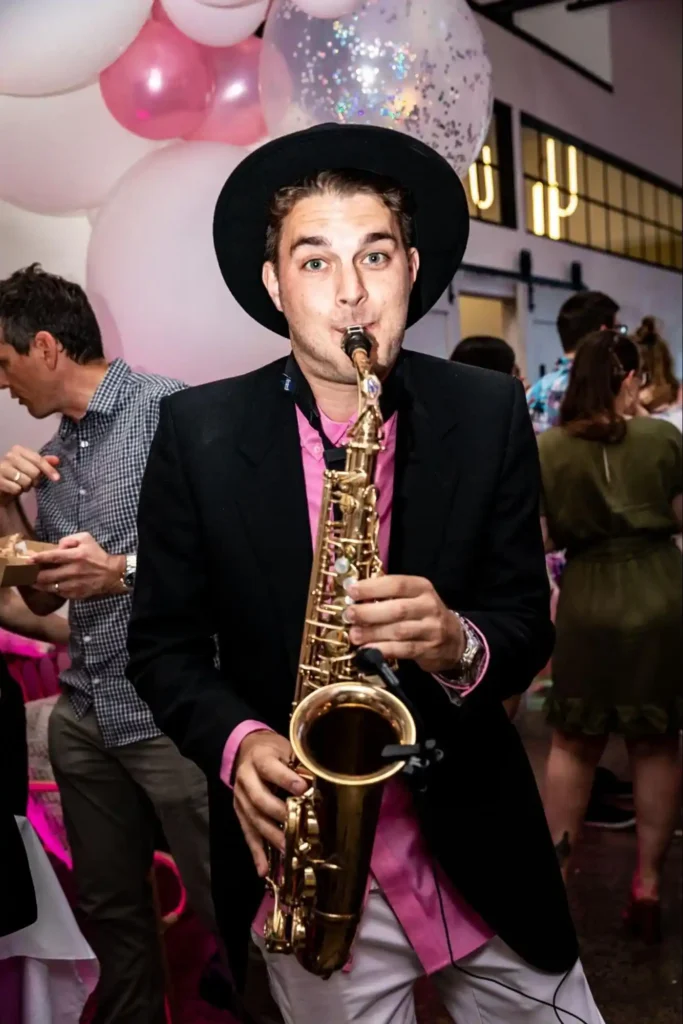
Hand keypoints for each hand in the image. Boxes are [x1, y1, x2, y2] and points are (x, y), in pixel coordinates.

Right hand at [0, 446, 59, 505]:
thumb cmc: (18, 473)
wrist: (1, 484)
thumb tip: (56, 460)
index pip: (38, 460)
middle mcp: (9, 456)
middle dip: (35, 480)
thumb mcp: (31, 466)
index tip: (56, 478)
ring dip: (26, 486)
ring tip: (21, 484)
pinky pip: (16, 489)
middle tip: (31, 481)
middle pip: (34, 472)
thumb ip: (44, 462)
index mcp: (18, 450)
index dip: (49, 469)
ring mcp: (2, 468)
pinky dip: (18, 491)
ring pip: (26, 481)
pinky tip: (14, 488)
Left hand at [30, 533, 124, 600]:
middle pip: (47, 576)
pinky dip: (52, 590)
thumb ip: (70, 539)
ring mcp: (75, 584)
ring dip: (39, 585)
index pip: (53, 557)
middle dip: (34, 575)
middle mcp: (74, 571)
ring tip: (32, 582)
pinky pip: (59, 593)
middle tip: (26, 574)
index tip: (28, 560)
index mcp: (76, 556)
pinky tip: (48, 587)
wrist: (113, 574)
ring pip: (51, 587)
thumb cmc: (98, 554)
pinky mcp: (77, 594)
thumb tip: (57, 546)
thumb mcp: (86, 539)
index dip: (39, 558)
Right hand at [230, 731, 306, 877]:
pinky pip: (248, 834)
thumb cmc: (274, 750)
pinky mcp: (240, 812)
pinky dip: (256, 853)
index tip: (304, 789)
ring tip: (287, 848)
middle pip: (259, 799)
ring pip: (253, 819)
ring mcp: (240, 798)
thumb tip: (321, 780)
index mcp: (259, 759)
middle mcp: (246, 779)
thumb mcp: (286, 749)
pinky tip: (263, 870)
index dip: (286, 779)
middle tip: (296, 825)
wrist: (246, 750)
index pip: (270, 768)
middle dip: (278, 813)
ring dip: (271, 836)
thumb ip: (299, 764)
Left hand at [345, 574, 464, 673]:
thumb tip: (355, 594)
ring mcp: (431, 629)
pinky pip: (403, 650)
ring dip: (373, 633)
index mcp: (422, 588)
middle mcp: (429, 606)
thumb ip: (389, 594)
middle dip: (369, 612)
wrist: (454, 639)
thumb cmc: (423, 614)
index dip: (373, 587)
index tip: (352, 590)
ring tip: (354, 634)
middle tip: (349, 615)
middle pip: (398, 609)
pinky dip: (383, 650)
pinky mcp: (428, 649)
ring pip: (399, 631)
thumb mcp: (413, 597)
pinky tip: (367, 650)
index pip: (397, 584)